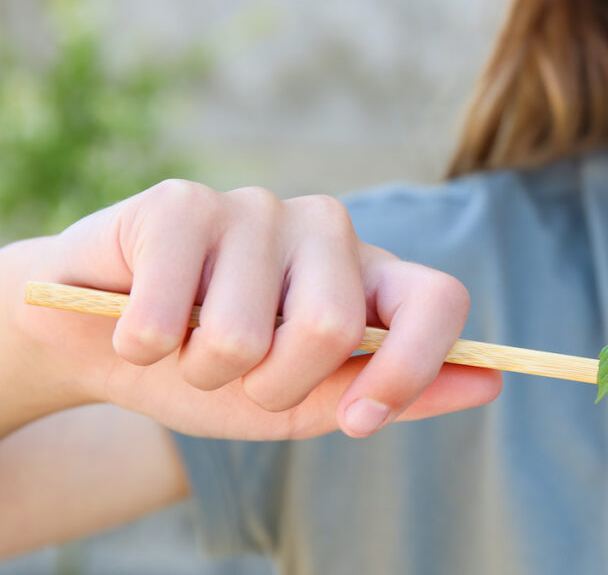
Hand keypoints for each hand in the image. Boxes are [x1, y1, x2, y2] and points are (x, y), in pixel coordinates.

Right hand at [4, 180, 500, 438]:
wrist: (103, 346)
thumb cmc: (214, 374)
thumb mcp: (306, 405)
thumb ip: (393, 393)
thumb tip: (491, 382)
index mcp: (369, 277)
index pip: (437, 299)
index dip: (413, 367)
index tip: (359, 419)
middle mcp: (327, 228)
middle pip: (332, 326)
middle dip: (271, 386)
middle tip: (240, 375)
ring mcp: (256, 206)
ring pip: (243, 332)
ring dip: (201, 371)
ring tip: (185, 343)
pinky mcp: (181, 202)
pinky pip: (166, 316)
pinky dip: (141, 349)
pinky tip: (139, 320)